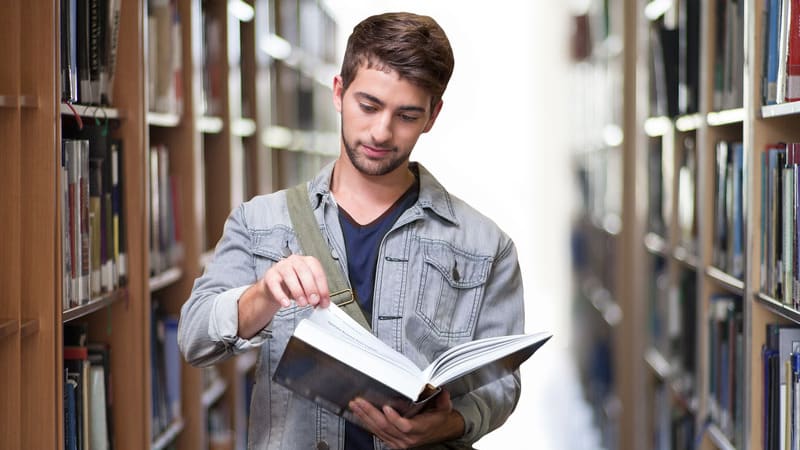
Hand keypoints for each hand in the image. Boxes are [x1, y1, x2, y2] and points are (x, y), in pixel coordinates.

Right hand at [260, 254, 330, 308]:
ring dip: (298, 291)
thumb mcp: (308, 288)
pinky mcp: (270, 275)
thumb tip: (323, 303)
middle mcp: (295, 261)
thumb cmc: (295, 285)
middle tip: (314, 301)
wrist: (276, 286)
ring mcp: (281, 266)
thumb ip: (316, 294)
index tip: (324, 301)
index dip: (322, 288)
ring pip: (289, 275)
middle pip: (304, 271)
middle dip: (311, 287)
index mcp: (308, 261)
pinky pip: (275, 284)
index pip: (317, 272)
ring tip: (302, 303)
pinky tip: (286, 303)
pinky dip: (281, 295)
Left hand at [348, 390, 464, 448]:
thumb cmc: (438, 419)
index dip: (394, 418)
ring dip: (365, 417)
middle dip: (370, 413)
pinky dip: (367, 423)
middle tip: (360, 402)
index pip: (405, 426)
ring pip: (378, 431)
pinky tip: (359, 415)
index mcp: (420, 429)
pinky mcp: (392, 442)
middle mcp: (408, 438)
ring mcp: (399, 442)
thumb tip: (441, 389)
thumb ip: (442, 399)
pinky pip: (377, 433)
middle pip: (386, 427)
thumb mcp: (444, 408)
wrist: (439, 431)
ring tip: (356, 405)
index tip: (386, 407)